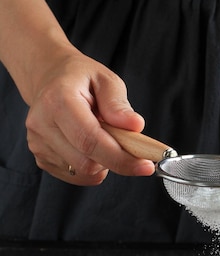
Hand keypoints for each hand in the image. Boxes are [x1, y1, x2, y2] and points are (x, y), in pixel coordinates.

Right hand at [25, 48, 154, 184]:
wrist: (50, 79)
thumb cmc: (80, 80)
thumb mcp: (106, 80)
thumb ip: (119, 104)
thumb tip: (135, 126)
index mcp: (58, 100)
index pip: (90, 141)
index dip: (121, 158)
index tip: (146, 165)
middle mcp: (42, 124)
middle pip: (87, 163)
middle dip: (116, 161)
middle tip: (129, 147)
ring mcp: (38, 143)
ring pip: (83, 172)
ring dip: (103, 163)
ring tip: (103, 138)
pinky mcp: (41, 158)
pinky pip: (76, 176)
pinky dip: (92, 167)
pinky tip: (90, 147)